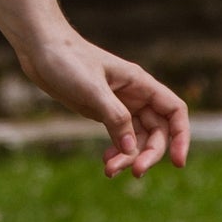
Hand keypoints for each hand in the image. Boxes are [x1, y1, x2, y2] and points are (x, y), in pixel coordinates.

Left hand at [15, 29, 190, 177]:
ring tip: (109, 170)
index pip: (174, 111)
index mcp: (140, 83)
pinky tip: (106, 162)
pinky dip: (116, 152)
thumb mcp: (92, 89)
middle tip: (134, 172)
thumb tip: (130, 148)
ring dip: (128, 157)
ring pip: (137, 138)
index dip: (181, 136)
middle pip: (157, 131)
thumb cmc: (67, 60)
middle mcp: (135, 95)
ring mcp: (119, 105)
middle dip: (149, 153)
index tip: (177, 162)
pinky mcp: (102, 112)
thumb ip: (114, 117)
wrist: (40, 49)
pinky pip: (118, 137)